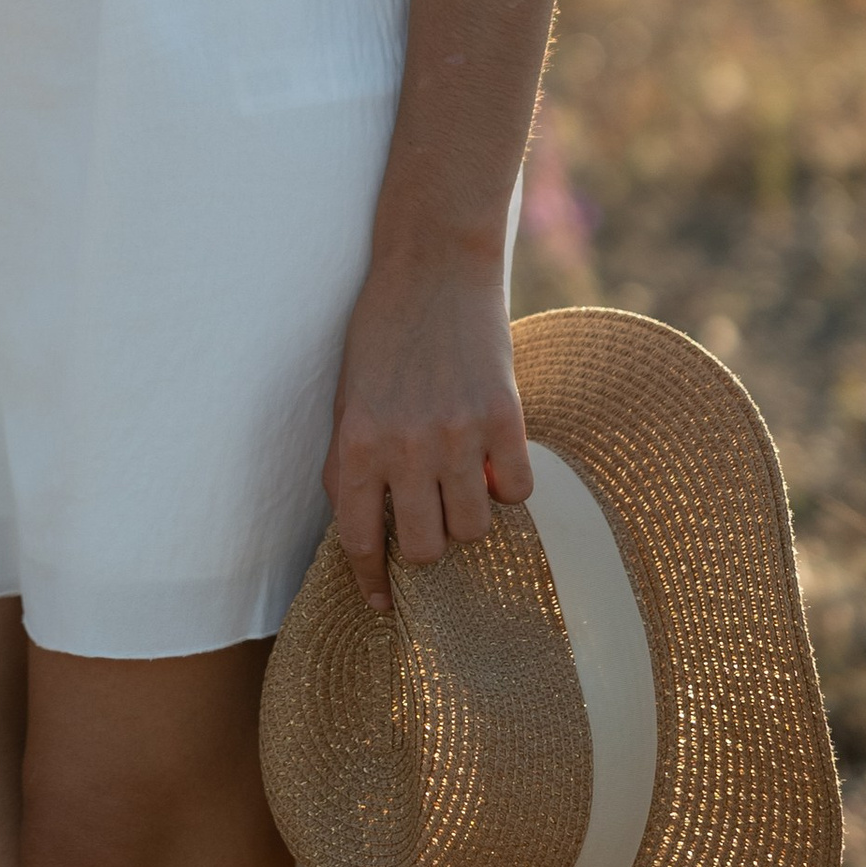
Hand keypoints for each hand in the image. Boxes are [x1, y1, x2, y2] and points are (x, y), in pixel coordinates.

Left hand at [325, 250, 530, 608]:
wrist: (435, 262)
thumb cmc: (383, 329)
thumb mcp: (347, 395)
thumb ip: (352, 461)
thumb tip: (365, 532)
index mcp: (356, 442)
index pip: (360, 540)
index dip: (371, 581)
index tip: (382, 605)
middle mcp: (406, 447)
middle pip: (424, 549)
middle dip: (425, 547)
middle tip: (429, 522)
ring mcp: (459, 435)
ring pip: (473, 529)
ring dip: (467, 517)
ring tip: (462, 483)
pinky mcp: (504, 418)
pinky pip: (518, 492)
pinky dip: (508, 487)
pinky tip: (494, 459)